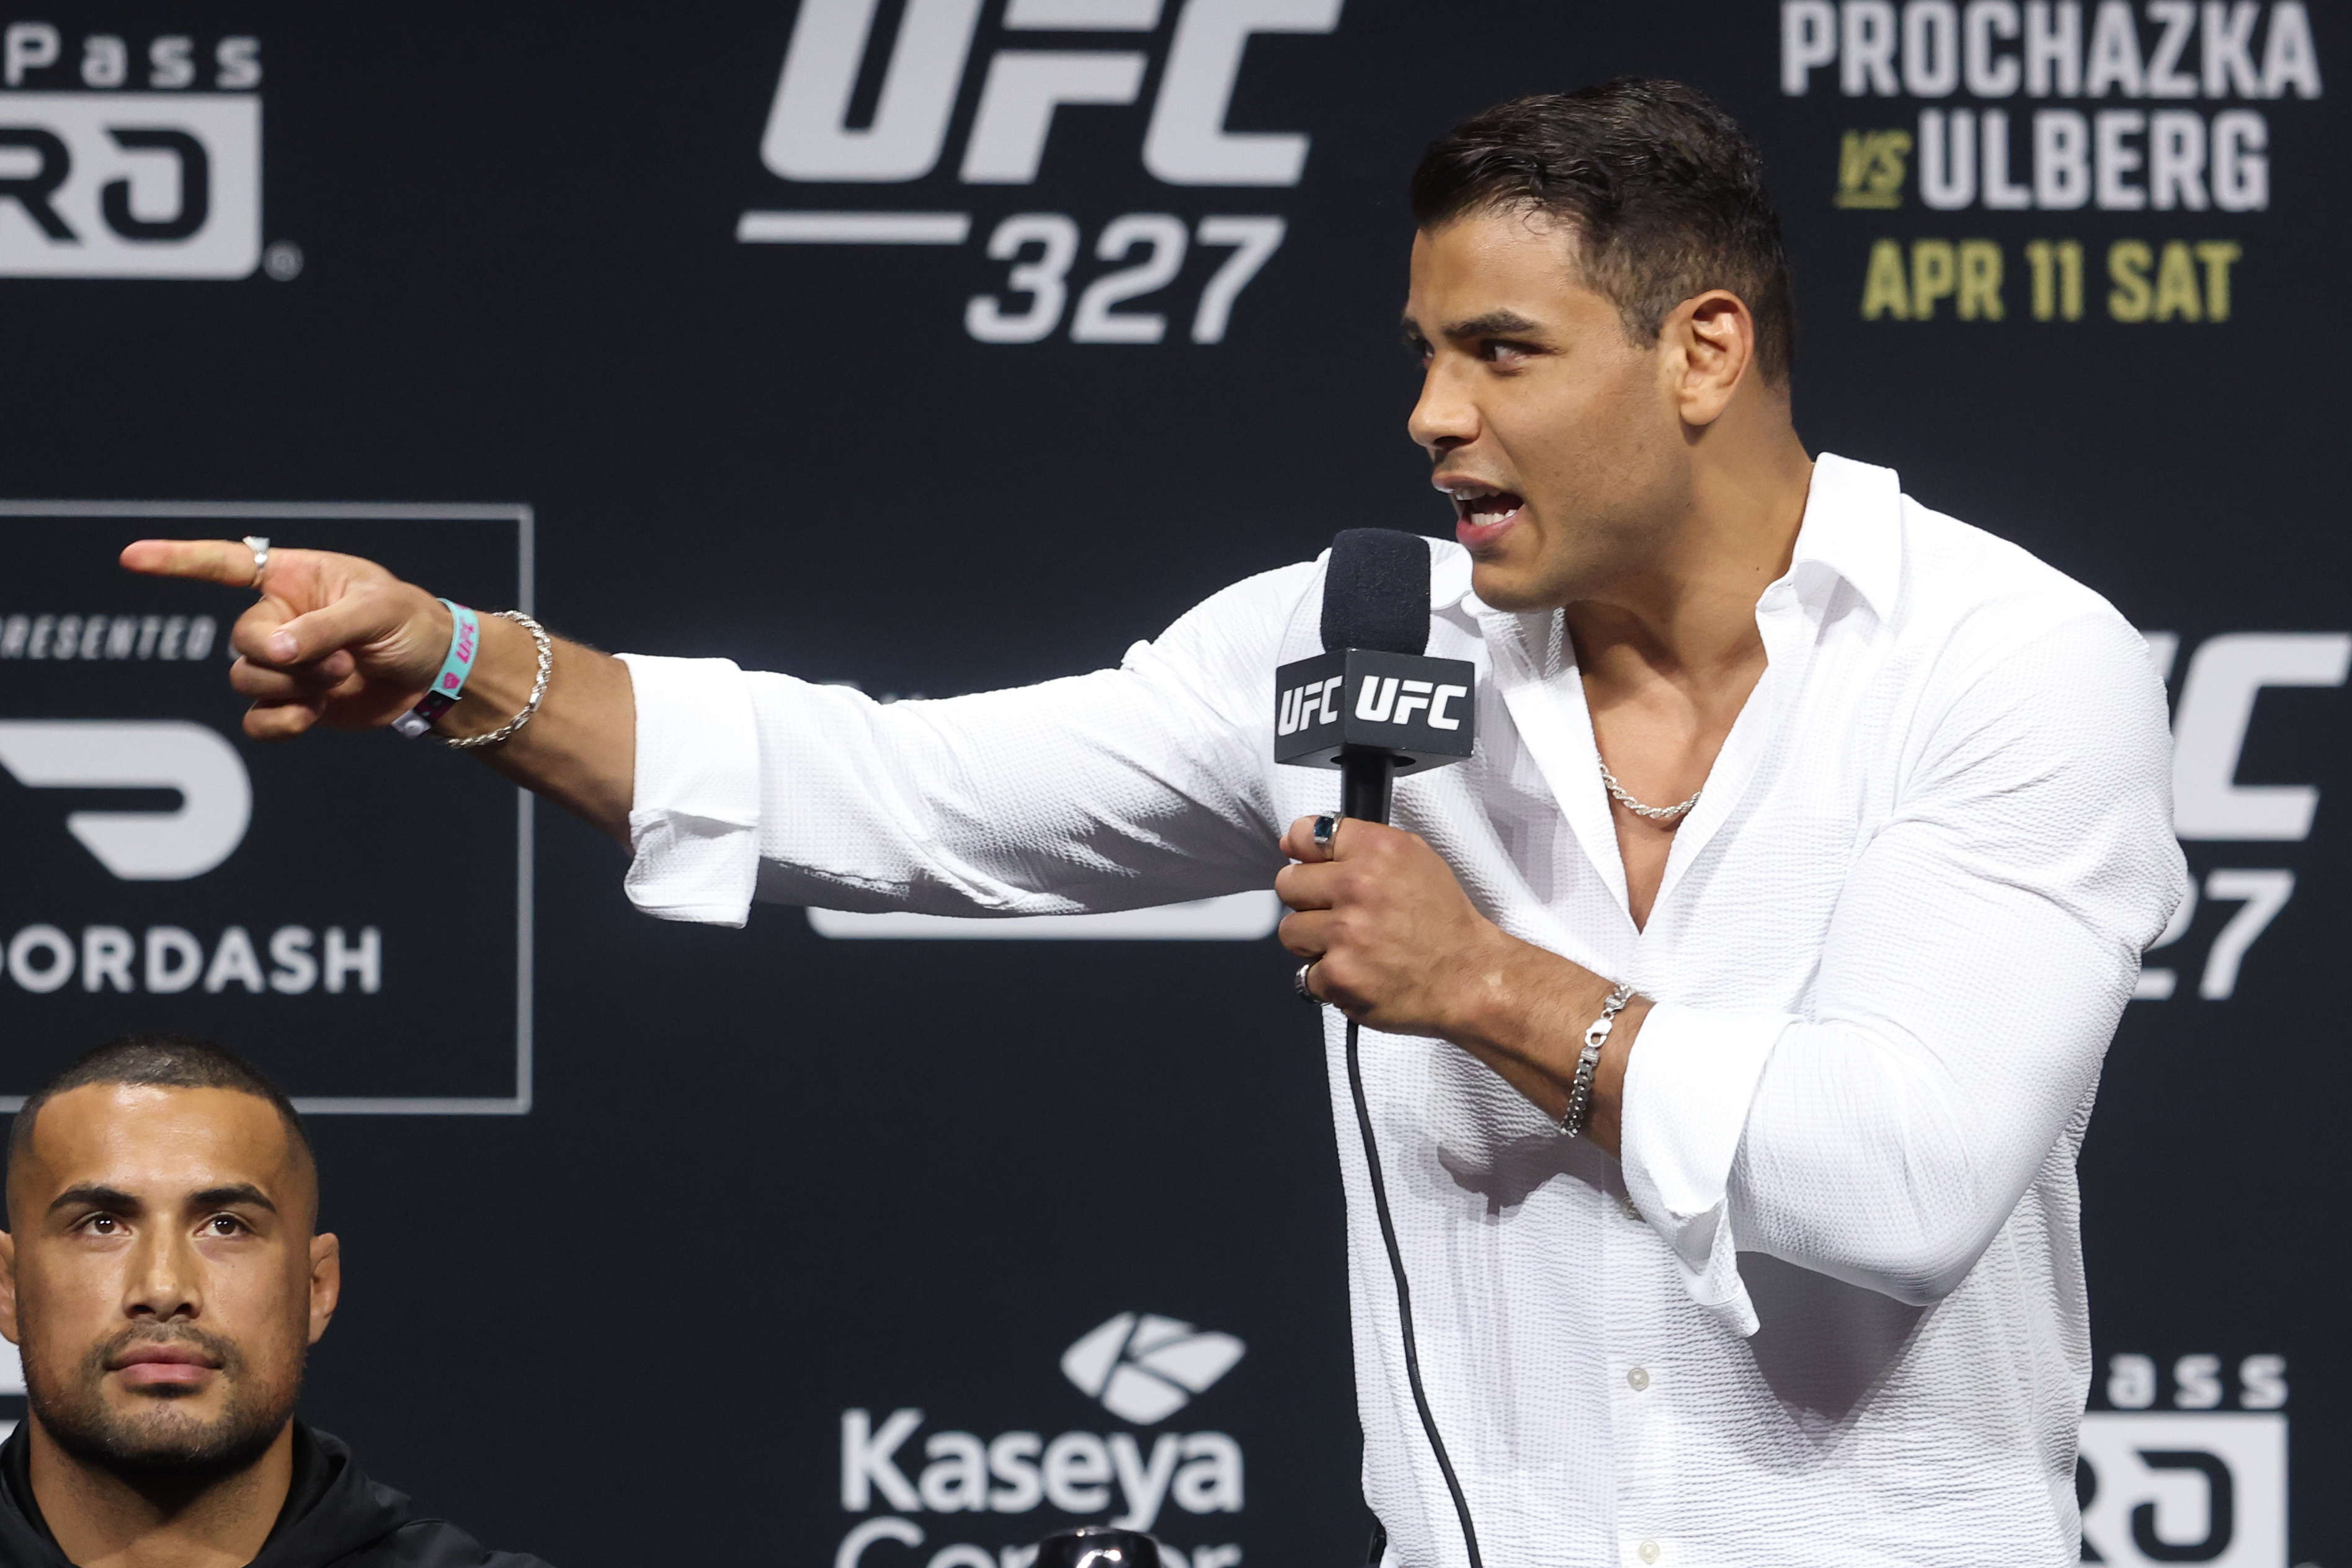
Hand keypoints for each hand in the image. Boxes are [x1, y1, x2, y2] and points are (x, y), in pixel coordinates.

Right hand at [120, 540, 450, 739]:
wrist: (436, 675)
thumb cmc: (411, 624)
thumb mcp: (375, 613)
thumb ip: (321, 629)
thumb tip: (273, 652)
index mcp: (295, 577)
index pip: (226, 563)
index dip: (178, 560)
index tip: (131, 558)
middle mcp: (280, 617)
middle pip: (241, 640)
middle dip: (283, 656)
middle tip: (338, 659)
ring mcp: (283, 662)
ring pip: (247, 679)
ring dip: (294, 686)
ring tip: (341, 677)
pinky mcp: (291, 701)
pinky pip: (256, 719)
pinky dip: (280, 722)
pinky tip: (314, 714)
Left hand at [1276, 814, 1645, 1147]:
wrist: (1470, 978)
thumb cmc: (1445, 923)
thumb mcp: (1414, 859)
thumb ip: (1357, 844)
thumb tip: (1295, 842)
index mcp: (1377, 850)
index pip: (1304, 834)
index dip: (1304, 853)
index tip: (1311, 865)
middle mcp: (1357, 886)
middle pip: (1288, 884)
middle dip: (1308, 901)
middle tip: (1339, 914)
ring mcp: (1344, 934)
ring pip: (1290, 932)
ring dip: (1314, 942)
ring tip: (1350, 946)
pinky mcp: (1338, 976)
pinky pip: (1306, 974)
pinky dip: (1329, 979)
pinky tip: (1360, 972)